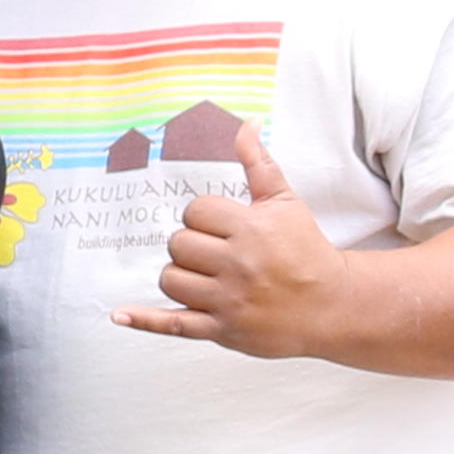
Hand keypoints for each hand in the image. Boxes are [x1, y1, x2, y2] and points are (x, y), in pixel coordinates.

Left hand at [120, 109, 347, 356]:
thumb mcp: (285, 202)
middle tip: (216, 252)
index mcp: (250, 229)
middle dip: (191, 246)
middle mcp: (238, 265)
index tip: (222, 227)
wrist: (333, 304)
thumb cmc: (305, 249)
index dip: (203, 217)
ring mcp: (228, 301)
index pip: (195, 212)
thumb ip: (258, 163)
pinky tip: (120, 314)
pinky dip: (145, 320)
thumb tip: (246, 123)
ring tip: (206, 276)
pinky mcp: (223, 330)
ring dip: (181, 276)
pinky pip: (174, 324)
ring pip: (172, 280)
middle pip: (179, 245)